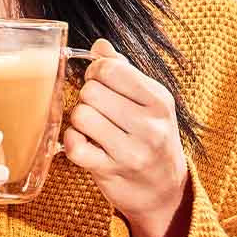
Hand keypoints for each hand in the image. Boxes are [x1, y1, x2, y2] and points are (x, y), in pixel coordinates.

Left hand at [63, 38, 191, 236]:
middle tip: (96, 107)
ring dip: (79, 119)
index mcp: (159, 101)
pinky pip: (75, 147)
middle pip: (91, 91)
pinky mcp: (111, 172)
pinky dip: (72, 141)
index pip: (111, 68)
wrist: (164, 191)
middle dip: (86, 96)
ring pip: (81, 116)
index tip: (100, 82)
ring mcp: (131, 152)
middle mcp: (149, 126)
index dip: (96, 72)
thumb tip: (99, 45)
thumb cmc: (152, 138)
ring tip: (91, 126)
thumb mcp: (150, 102)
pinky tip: (82, 142)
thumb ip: (125, 70)